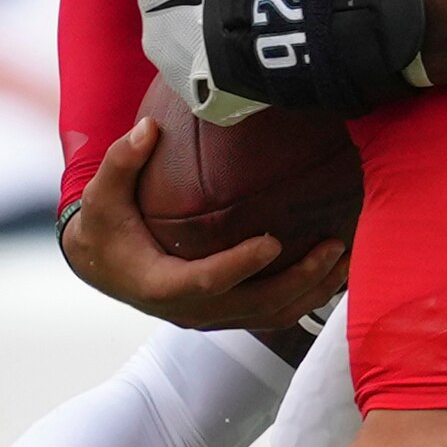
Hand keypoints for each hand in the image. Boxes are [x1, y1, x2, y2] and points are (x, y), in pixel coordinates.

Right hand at [58, 112, 347, 332]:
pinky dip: (306, 297)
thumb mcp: (103, 195)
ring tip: (346, 258)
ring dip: (312, 291)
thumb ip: (122, 161)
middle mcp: (189, 310)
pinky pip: (272, 314)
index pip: (207, 281)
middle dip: (299, 280)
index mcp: (161, 285)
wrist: (100, 264)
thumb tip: (148, 129)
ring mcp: (211, 317)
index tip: (274, 241)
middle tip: (333, 246)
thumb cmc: (105, 226)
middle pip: (254, 305)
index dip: (241, 265)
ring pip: (271, 316)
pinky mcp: (225, 314)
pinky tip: (333, 272)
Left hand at [133, 0, 279, 122]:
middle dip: (206, 14)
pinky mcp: (203, 103)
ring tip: (254, 32)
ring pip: (197, 54)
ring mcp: (177, 76)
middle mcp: (153, 38)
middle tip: (244, 3)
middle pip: (182, 21)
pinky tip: (255, 58)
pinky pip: (217, 84)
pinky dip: (231, 74)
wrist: (269, 29)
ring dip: (217, 46)